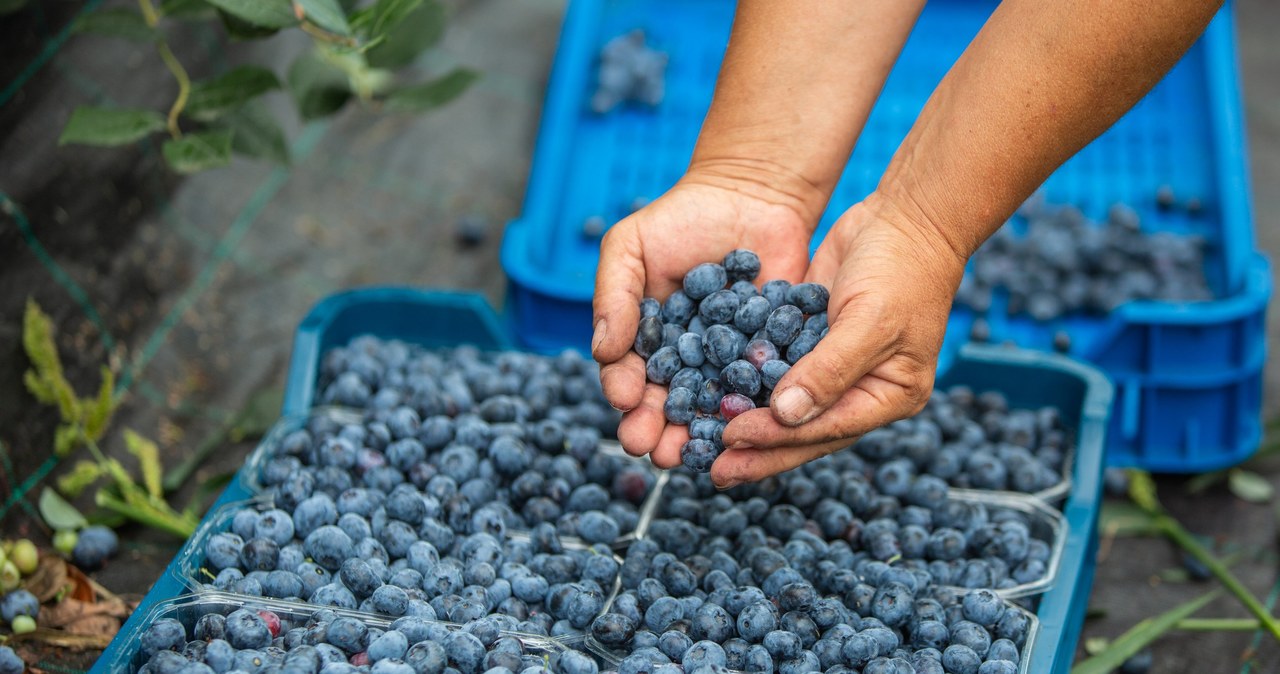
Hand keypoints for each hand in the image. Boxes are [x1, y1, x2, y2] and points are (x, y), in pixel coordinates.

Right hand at [591, 180, 813, 466]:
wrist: (753, 195)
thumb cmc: (681, 218)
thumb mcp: (631, 245)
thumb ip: (613, 294)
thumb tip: (602, 350)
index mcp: (644, 343)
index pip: (627, 375)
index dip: (623, 391)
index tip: (625, 400)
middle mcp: (683, 363)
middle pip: (665, 405)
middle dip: (656, 430)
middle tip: (654, 450)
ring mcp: (726, 365)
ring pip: (708, 408)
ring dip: (698, 435)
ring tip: (692, 454)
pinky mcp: (768, 359)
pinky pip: (758, 389)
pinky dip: (751, 409)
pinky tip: (746, 424)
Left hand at [710, 196, 967, 487]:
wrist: (908, 215)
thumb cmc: (902, 268)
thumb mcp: (870, 320)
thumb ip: (829, 370)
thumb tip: (786, 415)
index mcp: (889, 396)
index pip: (827, 429)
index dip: (777, 437)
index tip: (731, 438)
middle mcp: (862, 390)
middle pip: (803, 430)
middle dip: (757, 449)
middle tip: (712, 470)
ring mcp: (835, 367)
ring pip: (786, 404)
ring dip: (747, 420)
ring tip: (705, 442)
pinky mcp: (812, 339)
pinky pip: (776, 368)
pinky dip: (747, 380)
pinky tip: (711, 390)